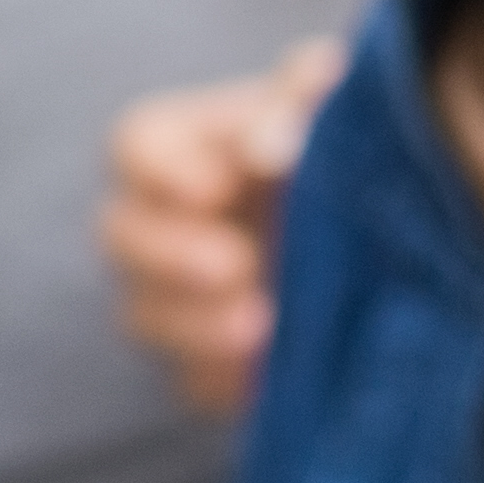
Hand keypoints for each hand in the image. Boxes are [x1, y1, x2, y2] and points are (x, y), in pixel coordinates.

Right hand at [102, 40, 341, 413]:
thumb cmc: (325, 146)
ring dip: (195, 325)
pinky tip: (267, 374)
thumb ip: (297, 101)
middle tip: (236, 264)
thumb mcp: (321, 107)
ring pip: (142, 316)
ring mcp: (172, 296)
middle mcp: (155, 223)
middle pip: (119, 237)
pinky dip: (224, 380)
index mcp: (175, 148)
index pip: (134, 148)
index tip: (215, 188)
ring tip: (262, 326)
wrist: (364, 230)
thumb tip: (275, 143)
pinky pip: (189, 381)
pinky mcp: (204, 361)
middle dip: (170, 255)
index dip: (164, 172)